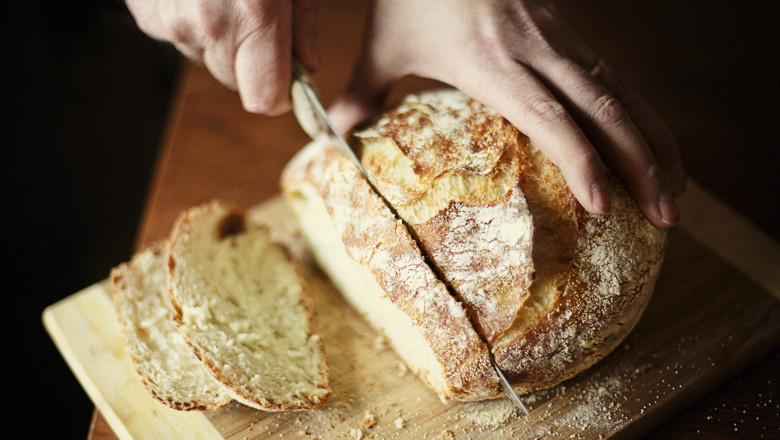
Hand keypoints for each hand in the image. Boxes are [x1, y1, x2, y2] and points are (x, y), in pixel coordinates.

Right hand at [126, 0, 318, 114]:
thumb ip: (302, 22)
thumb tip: (308, 67)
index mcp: (254, 14)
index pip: (266, 99)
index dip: (281, 94)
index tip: (289, 81)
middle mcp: (210, 24)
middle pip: (237, 81)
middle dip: (251, 60)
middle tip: (255, 15)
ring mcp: (172, 21)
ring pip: (207, 59)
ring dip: (219, 40)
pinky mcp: (147, 16)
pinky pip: (179, 38)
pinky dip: (190, 22)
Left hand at [329, 0, 685, 227]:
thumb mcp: (385, 44)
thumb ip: (361, 94)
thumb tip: (331, 137)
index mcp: (492, 62)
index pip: (549, 116)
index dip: (582, 160)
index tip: (603, 206)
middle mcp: (537, 49)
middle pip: (605, 109)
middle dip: (643, 164)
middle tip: (666, 217)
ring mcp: (561, 36)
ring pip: (623, 91)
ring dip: (656, 141)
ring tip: (675, 191)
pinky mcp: (570, 27)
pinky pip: (615, 75)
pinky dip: (642, 114)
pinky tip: (654, 145)